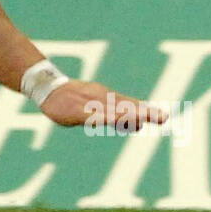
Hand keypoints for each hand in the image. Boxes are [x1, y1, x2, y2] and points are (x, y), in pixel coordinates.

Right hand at [40, 78, 165, 128]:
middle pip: (124, 107)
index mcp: (106, 98)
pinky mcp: (77, 112)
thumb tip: (138, 122)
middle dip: (142, 113)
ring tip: (144, 118)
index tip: (162, 116)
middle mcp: (101, 99)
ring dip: (127, 114)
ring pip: (110, 110)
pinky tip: (114, 120)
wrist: (48, 88)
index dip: (145, 111)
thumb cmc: (71, 98)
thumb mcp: (92, 104)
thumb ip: (113, 114)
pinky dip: (104, 118)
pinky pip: (92, 116)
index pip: (128, 105)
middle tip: (162, 117)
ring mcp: (89, 104)